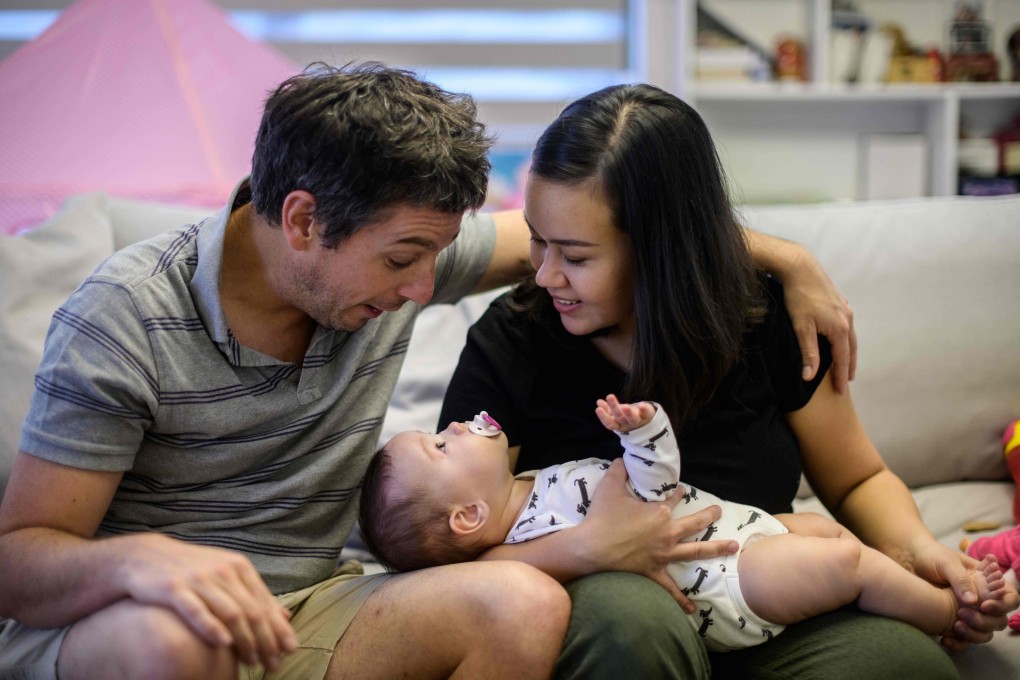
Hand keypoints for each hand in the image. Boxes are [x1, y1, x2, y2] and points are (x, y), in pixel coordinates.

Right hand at [115, 533, 297, 669]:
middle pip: (251, 610)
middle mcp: (223, 571)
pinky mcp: (173, 588)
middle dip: (266, 640)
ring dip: (245, 639)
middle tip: (273, 664)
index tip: (289, 650)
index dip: (278, 628)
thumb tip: (286, 616)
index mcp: (239, 567)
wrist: (145, 556)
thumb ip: (254, 596)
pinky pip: (196, 610)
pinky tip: (223, 644)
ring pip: (230, 612)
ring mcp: (198, 579)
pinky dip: (211, 626)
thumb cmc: (193, 571)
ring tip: (253, 661)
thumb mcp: (227, 576)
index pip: (264, 603)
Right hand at [582, 459, 736, 611]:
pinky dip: (680, 600)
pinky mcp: (653, 572)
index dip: (678, 493)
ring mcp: (662, 555)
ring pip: (694, 552)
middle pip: (694, 523)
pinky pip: (669, 588)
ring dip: (715, 549)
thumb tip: (622, 458)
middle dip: (709, 516)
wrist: (591, 548)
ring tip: (733, 547)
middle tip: (719, 512)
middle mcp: (666, 533)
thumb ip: (619, 470)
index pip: (674, 499)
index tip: (681, 490)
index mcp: (659, 512)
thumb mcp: (610, 486)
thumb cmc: (602, 518)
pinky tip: (693, 610)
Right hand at [595, 394, 654, 432]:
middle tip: (610, 396)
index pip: (609, 424)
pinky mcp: (647, 416)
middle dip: (614, 407)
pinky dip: (644, 409)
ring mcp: (637, 421)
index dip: (604, 417)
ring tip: (625, 405)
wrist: (644, 422)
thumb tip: (598, 402)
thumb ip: (607, 408)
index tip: (598, 409)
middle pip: (620, 418)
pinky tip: (641, 405)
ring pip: (632, 418)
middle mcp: (627, 425)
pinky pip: (645, 413)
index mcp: (618, 425)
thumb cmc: (626, 417)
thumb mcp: (616, 413)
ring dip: (628, 412)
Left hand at [783, 246, 856, 393]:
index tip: (842, 391)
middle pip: (851, 349)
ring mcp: (845, 309)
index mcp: (840, 328)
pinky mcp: (839, 302)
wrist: (800, 267)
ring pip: (849, 336)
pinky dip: (845, 338)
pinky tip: (839, 340)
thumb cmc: (799, 297)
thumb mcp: (801, 327)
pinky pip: (846, 325)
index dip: (842, 376)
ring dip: (848, 352)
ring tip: (846, 364)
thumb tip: (809, 376)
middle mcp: (847, 319)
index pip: (843, 359)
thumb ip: (808, 353)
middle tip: (847, 382)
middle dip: (849, 366)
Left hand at [907, 540, 1018, 649]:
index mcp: (987, 583)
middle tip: (962, 614)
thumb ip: (961, 579)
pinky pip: (964, 640)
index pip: (1009, 598)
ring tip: (955, 626)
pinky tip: (945, 640)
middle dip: (985, 621)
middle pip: (999, 620)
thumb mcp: (947, 562)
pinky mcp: (952, 622)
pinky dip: (958, 643)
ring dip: (974, 634)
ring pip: (984, 633)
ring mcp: (968, 612)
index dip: (1003, 605)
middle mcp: (981, 600)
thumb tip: (973, 601)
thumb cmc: (931, 556)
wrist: (907, 560)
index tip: (984, 606)